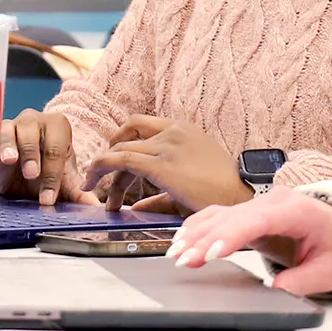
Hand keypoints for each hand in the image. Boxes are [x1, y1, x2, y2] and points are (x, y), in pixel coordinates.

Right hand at [0, 108, 93, 205]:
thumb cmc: (48, 170)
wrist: (26, 172)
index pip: (55, 149)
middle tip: (32, 175)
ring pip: (8, 130)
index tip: (48, 198)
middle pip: (32, 134)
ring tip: (9, 160)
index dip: (53, 174)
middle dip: (32, 155)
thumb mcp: (63, 182)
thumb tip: (94, 207)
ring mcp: (11, 125)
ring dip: (8, 146)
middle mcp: (33, 120)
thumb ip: (78, 193)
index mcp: (57, 126)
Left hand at [84, 115, 249, 213]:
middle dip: (109, 156)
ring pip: (122, 150)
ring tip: (92, 187)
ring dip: (103, 169)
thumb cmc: (221, 192)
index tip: (111, 156)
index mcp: (182, 128)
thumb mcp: (188, 183)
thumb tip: (138, 206)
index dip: (121, 138)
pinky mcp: (161, 164)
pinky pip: (123, 160)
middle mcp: (172, 131)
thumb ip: (160, 193)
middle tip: (98, 177)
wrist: (239, 198)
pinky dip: (103, 168)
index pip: (140, 124)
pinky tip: (95, 181)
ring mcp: (167, 145)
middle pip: (128, 137)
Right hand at [167, 189, 331, 296]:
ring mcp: (259, 204)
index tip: (211, 253)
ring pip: (220, 213)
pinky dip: (199, 225)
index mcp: (295, 210)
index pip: (257, 220)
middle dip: (205, 239)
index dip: (232, 235)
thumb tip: (274, 291)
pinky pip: (219, 214)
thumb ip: (302, 281)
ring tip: (176, 252)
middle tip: (183, 261)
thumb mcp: (330, 271)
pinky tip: (182, 238)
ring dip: (196, 232)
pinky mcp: (249, 212)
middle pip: (231, 217)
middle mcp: (272, 201)